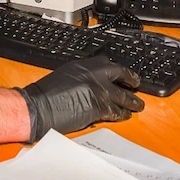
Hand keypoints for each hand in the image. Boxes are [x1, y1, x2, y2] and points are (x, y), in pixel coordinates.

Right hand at [17, 56, 144, 141]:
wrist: (41, 106)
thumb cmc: (47, 93)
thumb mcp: (67, 74)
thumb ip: (83, 76)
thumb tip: (92, 82)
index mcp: (86, 65)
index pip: (110, 64)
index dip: (120, 70)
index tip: (125, 73)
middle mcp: (96, 75)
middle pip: (122, 76)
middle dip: (132, 81)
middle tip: (137, 84)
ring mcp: (101, 91)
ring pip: (124, 96)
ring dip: (132, 101)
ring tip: (138, 104)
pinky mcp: (100, 108)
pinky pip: (117, 111)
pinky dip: (122, 114)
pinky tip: (126, 115)